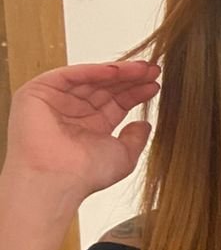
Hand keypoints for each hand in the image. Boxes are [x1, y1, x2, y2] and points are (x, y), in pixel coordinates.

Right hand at [4, 60, 159, 200]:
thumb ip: (135, 139)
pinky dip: (93, 71)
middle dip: (130, 78)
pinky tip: (117, 70)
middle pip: (104, 87)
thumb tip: (145, 123)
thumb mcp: (122, 156)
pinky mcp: (37, 92)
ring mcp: (53, 101)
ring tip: (143, 68)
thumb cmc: (84, 174)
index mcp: (89, 126)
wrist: (56, 181)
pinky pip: (69, 75)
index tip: (155, 84)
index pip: (115, 102)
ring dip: (118, 72)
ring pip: (89, 79)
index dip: (135, 92)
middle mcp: (71, 112)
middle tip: (153, 70)